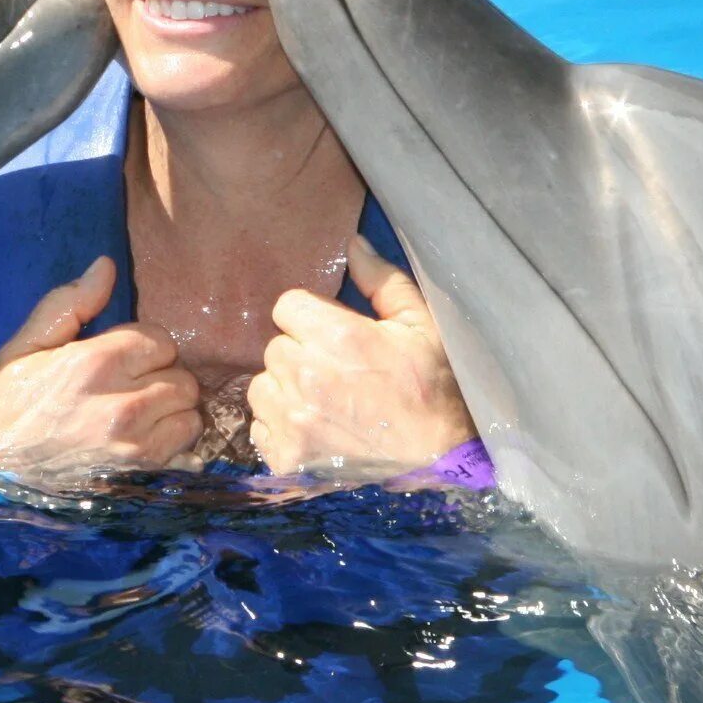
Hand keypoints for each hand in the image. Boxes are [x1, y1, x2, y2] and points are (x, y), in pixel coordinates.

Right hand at [0, 255, 203, 475]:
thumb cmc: (1, 418)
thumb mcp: (19, 353)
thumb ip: (66, 306)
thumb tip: (105, 266)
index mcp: (96, 364)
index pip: (160, 340)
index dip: (143, 349)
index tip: (120, 363)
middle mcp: (125, 405)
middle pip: (183, 378)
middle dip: (161, 381)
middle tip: (130, 393)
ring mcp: (139, 450)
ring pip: (190, 417)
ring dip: (171, 418)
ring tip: (138, 424)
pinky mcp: (146, 484)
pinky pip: (190, 457)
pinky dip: (175, 454)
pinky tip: (145, 454)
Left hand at [249, 235, 476, 477]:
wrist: (441, 459)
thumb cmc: (433, 386)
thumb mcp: (421, 324)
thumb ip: (382, 281)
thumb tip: (351, 244)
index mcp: (336, 336)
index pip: (286, 306)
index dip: (309, 318)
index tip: (331, 335)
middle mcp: (306, 377)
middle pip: (274, 347)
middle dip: (299, 354)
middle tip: (334, 372)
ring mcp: (292, 422)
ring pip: (262, 387)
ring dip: (285, 391)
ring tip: (323, 402)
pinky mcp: (285, 458)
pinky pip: (260, 427)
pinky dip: (280, 428)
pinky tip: (315, 429)